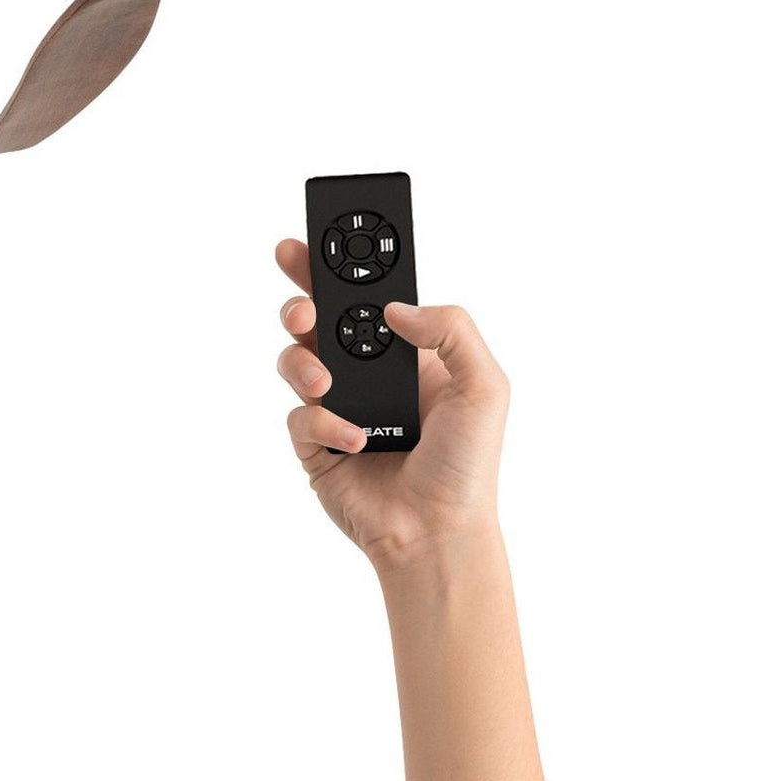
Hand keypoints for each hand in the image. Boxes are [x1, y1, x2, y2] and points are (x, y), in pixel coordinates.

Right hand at [275, 238, 510, 570]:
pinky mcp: (315, 445)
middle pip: (315, 319)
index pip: (362, 297)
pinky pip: (298, 417)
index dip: (333, 269)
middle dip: (299, 302)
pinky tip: (354, 440)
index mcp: (403, 352)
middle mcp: (365, 374)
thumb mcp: (485, 387)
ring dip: (302, 362)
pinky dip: (322, 424)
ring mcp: (336, 407)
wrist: (437, 534)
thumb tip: (394, 309)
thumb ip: (451, 330)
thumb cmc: (467, 466)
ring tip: (325, 382)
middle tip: (303, 309)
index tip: (309, 246)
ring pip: (295, 360)